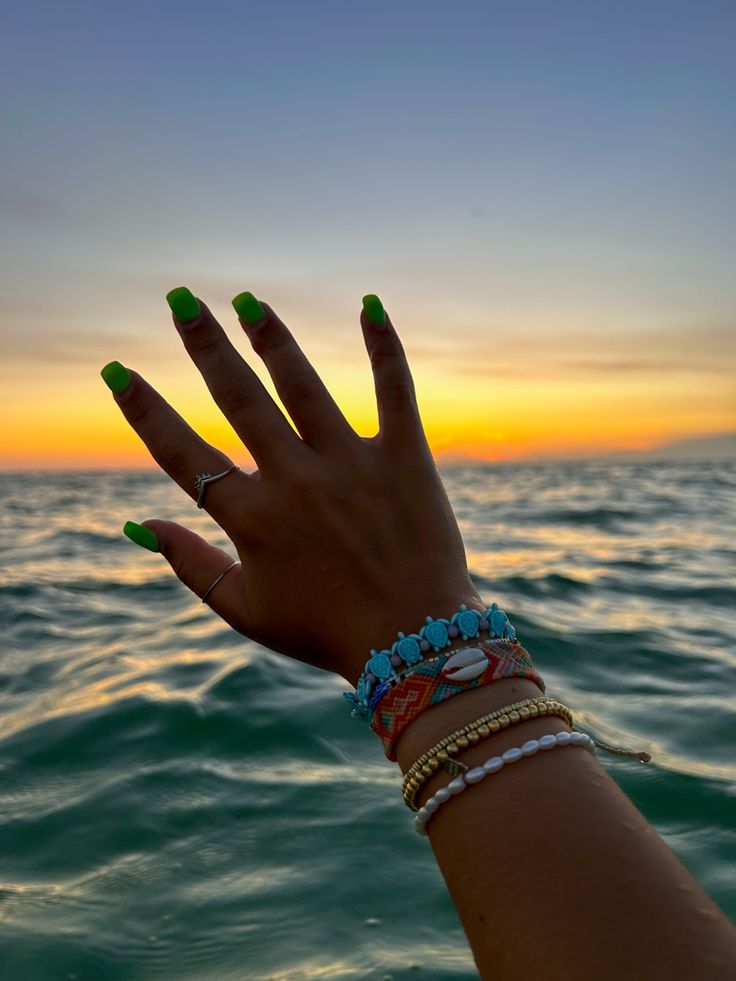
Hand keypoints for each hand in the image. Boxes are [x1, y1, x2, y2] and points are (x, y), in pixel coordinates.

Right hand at [103, 290, 481, 685]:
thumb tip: (137, 525)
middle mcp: (294, 480)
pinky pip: (393, 390)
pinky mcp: (404, 458)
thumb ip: (189, 564)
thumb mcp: (244, 609)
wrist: (413, 642)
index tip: (118, 371)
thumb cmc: (325, 632)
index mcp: (252, 519)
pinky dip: (383, 347)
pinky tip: (370, 306)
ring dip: (272, 336)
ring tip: (248, 300)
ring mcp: (350, 464)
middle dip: (204, 345)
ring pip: (302, 383)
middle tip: (181, 300)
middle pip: (238, 399)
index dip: (144, 410)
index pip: (182, 453)